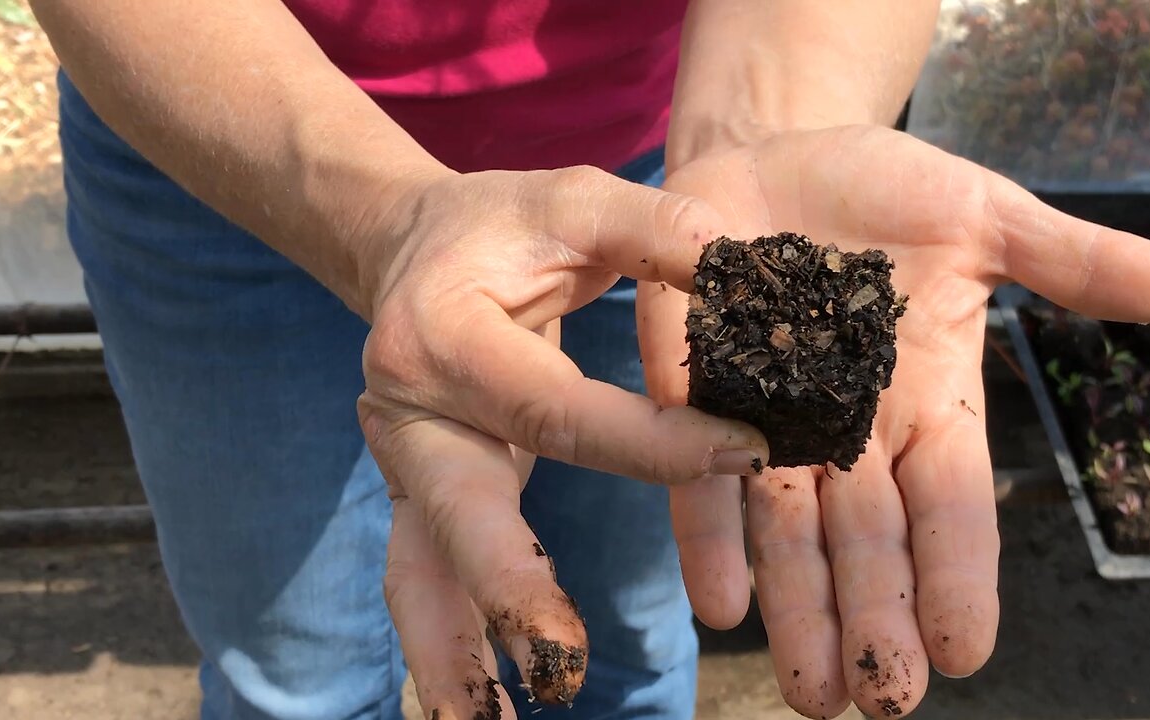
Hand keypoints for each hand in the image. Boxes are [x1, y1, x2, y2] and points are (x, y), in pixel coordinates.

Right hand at [356, 166, 769, 718]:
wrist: (414, 252)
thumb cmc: (505, 228)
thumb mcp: (574, 201)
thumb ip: (653, 229)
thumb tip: (744, 270)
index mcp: (445, 330)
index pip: (555, 408)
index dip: (651, 443)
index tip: (748, 458)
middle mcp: (406, 403)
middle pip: (457, 507)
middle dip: (509, 590)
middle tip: (561, 668)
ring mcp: (401, 458)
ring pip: (417, 566)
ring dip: (453, 649)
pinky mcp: (415, 492)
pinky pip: (422, 575)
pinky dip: (447, 640)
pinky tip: (481, 702)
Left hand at [639, 126, 1149, 717]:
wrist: (772, 153)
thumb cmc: (881, 187)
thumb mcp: (982, 216)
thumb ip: (1070, 261)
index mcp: (927, 399)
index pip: (951, 504)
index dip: (957, 574)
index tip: (964, 650)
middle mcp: (849, 428)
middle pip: (868, 540)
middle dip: (874, 616)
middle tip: (877, 697)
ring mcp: (767, 413)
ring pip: (790, 530)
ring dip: (798, 609)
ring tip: (811, 688)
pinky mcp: (695, 388)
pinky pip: (700, 473)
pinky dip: (711, 537)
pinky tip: (723, 603)